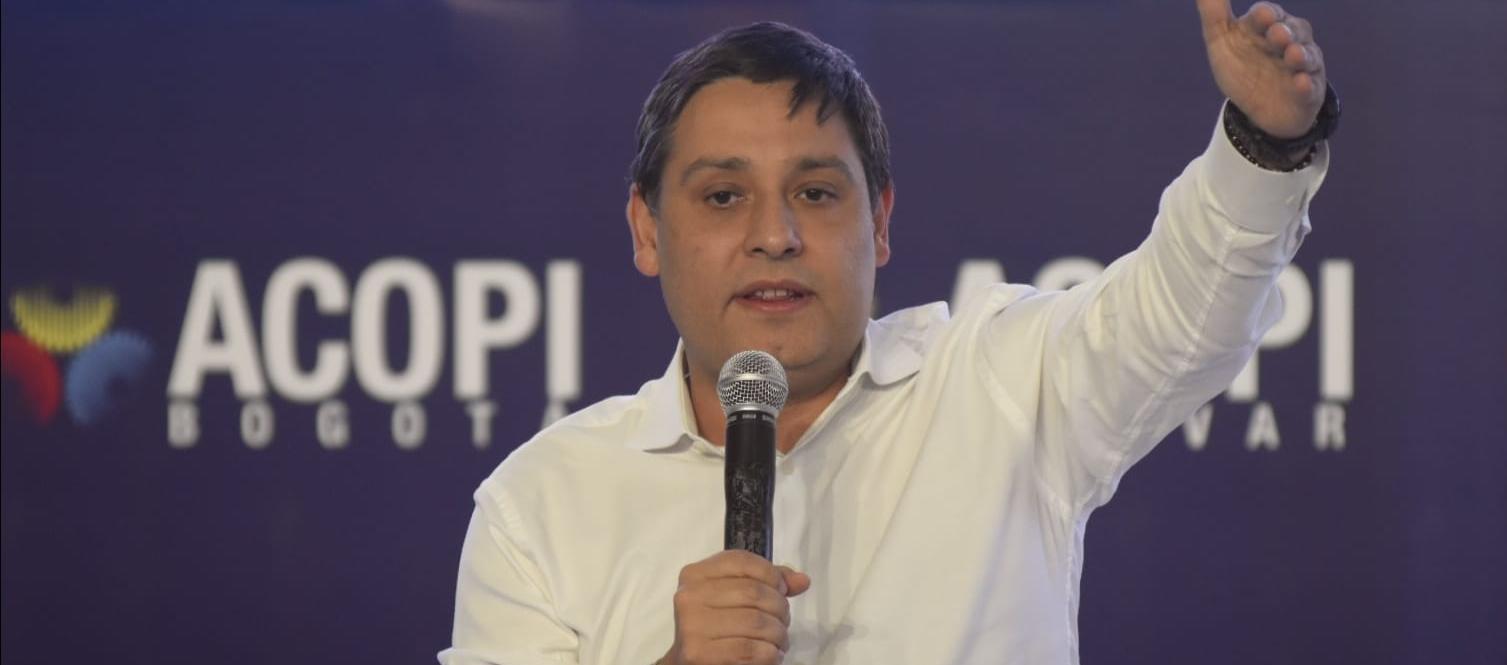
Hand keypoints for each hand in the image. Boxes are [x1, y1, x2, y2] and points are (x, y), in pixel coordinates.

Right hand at [658, 550, 811, 664]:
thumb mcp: (735, 598)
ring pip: (756, 622)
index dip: (771, 574)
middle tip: (783, 622)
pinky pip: (751, 649)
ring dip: (779, 634)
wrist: (690, 664)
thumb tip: (802, 581)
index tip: (782, 590)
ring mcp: (692, 626)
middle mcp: (690, 596)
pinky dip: (770, 654)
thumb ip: (766, 583)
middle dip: (780, 608)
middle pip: (754, 592)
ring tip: (779, 641)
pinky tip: (770, 654)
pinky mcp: (699, 653)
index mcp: (695, 575)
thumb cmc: (717, 627)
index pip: (742, 561)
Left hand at [1196, 1, 1327, 137]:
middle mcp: (1288, 41)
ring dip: (1300, 55)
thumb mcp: (1221, 42)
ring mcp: (1302, 65)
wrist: (1261, 110)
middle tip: (1277, 35)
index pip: (1266, 14)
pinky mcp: (1309, 91)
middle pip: (1292, 30)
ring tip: (1293, 55)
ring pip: (1306, 55)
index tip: (1261, 15)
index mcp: (1264, 27)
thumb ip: (1213, 15)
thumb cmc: (1242, 68)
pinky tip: (1301, 82)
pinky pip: (1309, 87)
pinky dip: (1306, 84)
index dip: (1264, 15)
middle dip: (1285, 32)